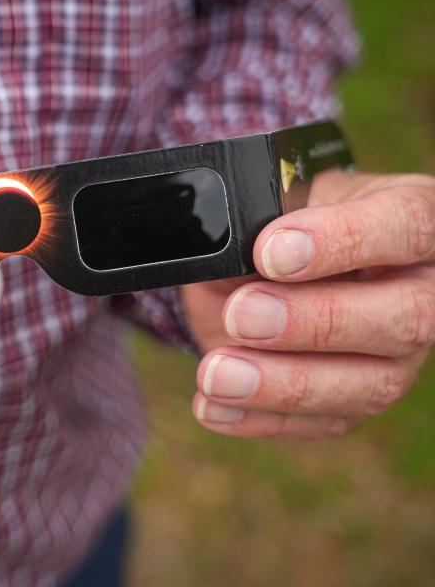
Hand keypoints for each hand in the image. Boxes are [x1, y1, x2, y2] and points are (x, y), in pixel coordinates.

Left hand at [181, 169, 434, 438]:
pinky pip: (326, 422)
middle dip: (315, 322)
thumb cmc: (282, 225)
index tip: (269, 253)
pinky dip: (263, 419)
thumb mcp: (271, 206)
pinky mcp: (361, 398)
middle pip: (406, 318)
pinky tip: (214, 407)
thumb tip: (230, 265)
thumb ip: (259, 229)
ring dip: (285, 384)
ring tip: (217, 375)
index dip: (342, 241)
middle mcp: (422, 291)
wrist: (269, 262)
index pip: (407, 226)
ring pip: (371, 385)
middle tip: (240, 315)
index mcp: (411, 221)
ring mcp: (399, 354)